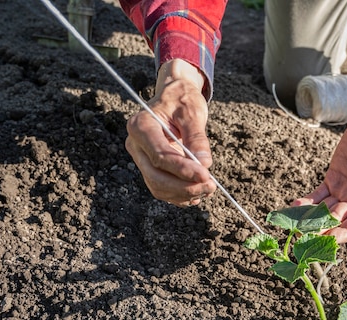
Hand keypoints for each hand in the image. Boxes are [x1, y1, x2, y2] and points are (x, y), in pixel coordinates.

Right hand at [125, 59, 215, 205]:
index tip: (206, 176)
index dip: (183, 170)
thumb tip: (204, 164)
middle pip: (156, 176)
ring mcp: (141, 159)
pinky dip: (180, 195)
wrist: (174, 98)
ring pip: (158, 186)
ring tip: (208, 189)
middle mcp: (136, 145)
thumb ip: (197, 138)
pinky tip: (198, 192)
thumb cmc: (182, 100)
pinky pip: (162, 189)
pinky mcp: (150, 168)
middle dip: (184, 186)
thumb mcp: (193, 113)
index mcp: (141, 126)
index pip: (160, 156)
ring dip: (184, 194)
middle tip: (210, 187)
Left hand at [293, 103, 346, 242]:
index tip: (332, 239)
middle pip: (339, 220)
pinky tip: (295, 205)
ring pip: (326, 210)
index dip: (346, 231)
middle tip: (308, 236)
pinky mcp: (332, 180)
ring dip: (313, 219)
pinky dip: (307, 202)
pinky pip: (318, 195)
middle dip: (324, 229)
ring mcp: (344, 191)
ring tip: (297, 226)